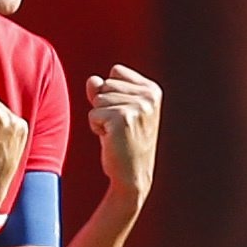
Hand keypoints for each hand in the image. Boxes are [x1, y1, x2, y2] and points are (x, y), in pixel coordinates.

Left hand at [86, 65, 161, 198]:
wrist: (132, 175)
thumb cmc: (124, 141)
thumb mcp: (116, 110)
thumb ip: (103, 90)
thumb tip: (93, 80)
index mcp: (153, 90)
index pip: (116, 71)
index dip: (111, 93)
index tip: (124, 114)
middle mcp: (149, 96)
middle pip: (105, 83)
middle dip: (104, 106)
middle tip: (120, 127)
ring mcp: (137, 107)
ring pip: (98, 98)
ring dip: (100, 118)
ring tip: (116, 134)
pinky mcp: (122, 119)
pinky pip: (93, 114)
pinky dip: (96, 128)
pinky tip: (111, 140)